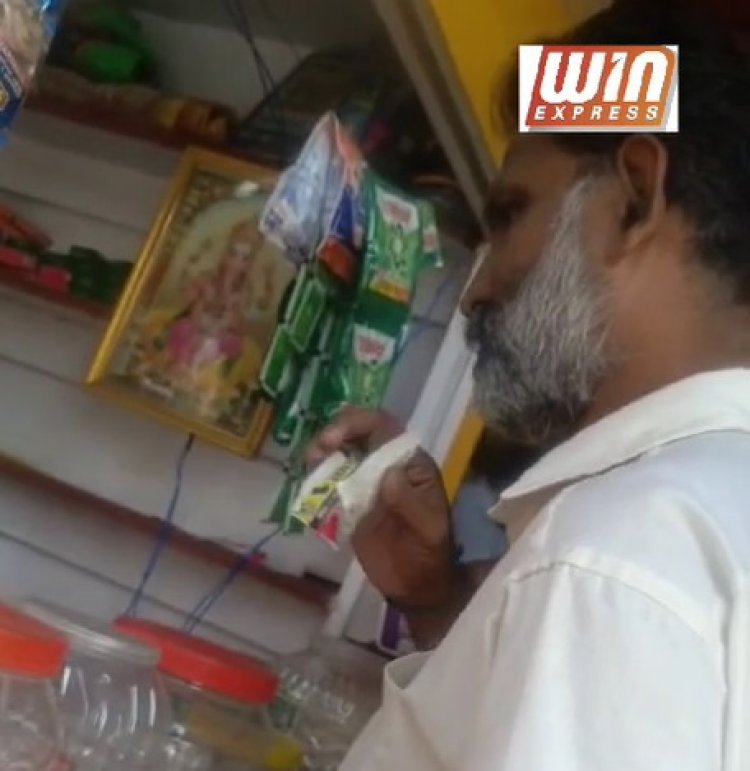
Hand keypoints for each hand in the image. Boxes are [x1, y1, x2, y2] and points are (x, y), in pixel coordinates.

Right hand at [307, 406, 460, 609]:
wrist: (416, 586)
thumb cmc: (428, 554)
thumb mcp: (428, 530)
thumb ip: (410, 503)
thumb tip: (388, 475)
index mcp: (410, 463)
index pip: (384, 427)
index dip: (357, 424)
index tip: (333, 439)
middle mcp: (387, 465)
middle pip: (359, 432)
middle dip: (335, 433)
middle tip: (316, 452)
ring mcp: (367, 482)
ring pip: (342, 452)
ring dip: (323, 452)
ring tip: (310, 463)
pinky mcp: (350, 501)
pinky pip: (331, 481)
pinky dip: (318, 477)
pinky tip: (310, 484)